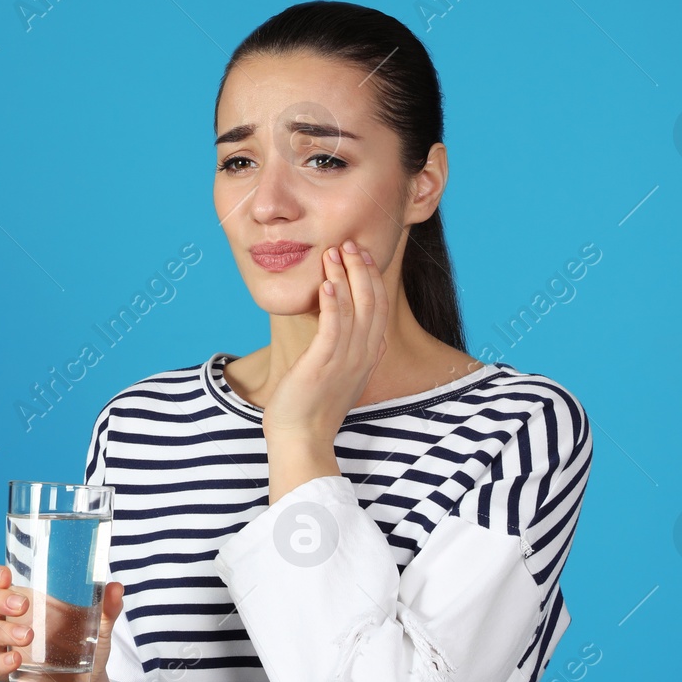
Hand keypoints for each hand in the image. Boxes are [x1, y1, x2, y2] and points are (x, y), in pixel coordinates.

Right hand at [0, 563, 125, 681]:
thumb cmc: (85, 649)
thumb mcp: (99, 627)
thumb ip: (107, 607)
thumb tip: (116, 587)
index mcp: (28, 604)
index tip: (6, 575)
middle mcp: (12, 623)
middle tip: (21, 605)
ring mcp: (9, 649)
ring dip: (3, 632)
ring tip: (27, 636)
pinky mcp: (11, 675)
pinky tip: (15, 660)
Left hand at [261, 237, 390, 444]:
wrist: (302, 437)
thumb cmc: (313, 406)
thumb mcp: (338, 373)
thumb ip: (346, 350)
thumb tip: (345, 327)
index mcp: (369, 356)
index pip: (380, 307)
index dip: (372, 278)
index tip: (361, 255)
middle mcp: (363, 356)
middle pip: (373, 302)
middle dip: (361, 269)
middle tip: (350, 243)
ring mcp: (346, 361)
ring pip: (355, 310)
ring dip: (344, 277)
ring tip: (334, 253)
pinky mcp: (324, 365)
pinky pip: (333, 329)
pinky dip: (333, 304)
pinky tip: (327, 285)